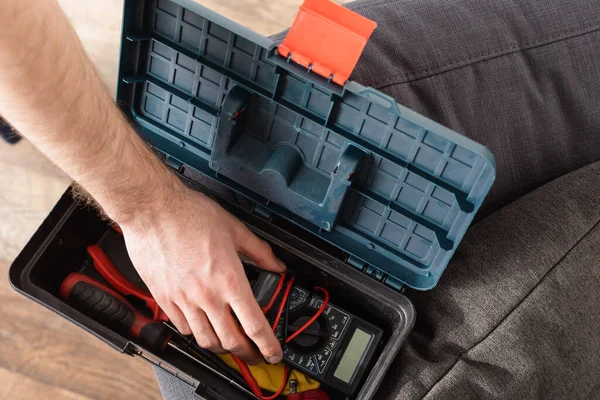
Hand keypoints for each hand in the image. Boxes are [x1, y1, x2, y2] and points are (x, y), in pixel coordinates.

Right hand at [120, 186, 285, 364]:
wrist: (153, 209)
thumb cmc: (190, 215)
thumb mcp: (235, 229)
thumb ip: (259, 251)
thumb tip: (276, 264)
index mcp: (229, 280)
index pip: (254, 324)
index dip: (267, 345)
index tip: (273, 353)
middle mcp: (207, 295)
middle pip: (231, 340)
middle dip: (247, 353)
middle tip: (253, 353)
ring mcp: (183, 300)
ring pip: (205, 340)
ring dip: (221, 348)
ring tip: (228, 345)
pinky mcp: (164, 298)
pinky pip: (182, 327)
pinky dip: (195, 334)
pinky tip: (201, 327)